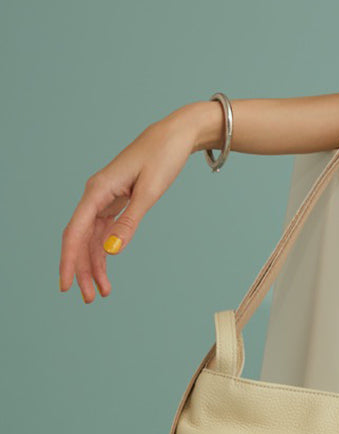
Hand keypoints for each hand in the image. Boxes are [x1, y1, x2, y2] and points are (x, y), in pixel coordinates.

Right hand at [59, 113, 195, 302]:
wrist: (175, 136)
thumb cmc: (163, 158)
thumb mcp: (150, 192)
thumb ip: (130, 222)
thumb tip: (113, 251)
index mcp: (97, 191)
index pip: (75, 232)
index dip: (69, 261)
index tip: (66, 285)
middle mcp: (95, 195)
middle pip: (81, 239)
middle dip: (83, 269)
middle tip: (90, 298)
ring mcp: (104, 198)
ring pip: (92, 238)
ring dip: (95, 264)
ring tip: (102, 291)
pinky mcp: (116, 200)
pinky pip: (104, 230)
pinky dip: (105, 249)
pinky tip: (108, 268)